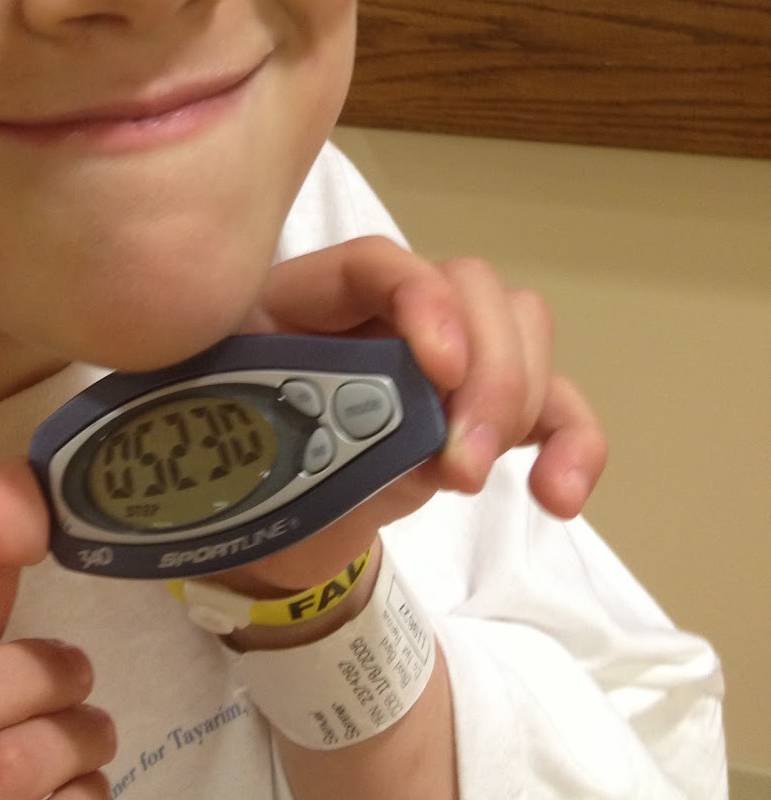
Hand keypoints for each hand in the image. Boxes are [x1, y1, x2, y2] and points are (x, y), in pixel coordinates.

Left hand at [227, 237, 606, 597]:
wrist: (252, 538)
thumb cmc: (226, 476)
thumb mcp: (233, 447)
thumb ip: (293, 432)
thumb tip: (356, 430)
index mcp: (303, 302)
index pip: (377, 262)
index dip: (421, 299)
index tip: (438, 373)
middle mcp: (382, 315)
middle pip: (469, 284)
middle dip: (485, 369)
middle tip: (457, 466)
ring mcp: (438, 361)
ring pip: (521, 327)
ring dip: (520, 401)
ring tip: (468, 480)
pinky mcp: (477, 417)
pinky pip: (553, 406)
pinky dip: (573, 443)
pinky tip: (561, 497)